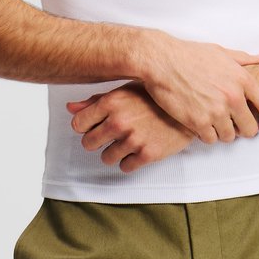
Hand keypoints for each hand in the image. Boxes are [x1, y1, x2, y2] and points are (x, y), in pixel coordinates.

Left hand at [67, 82, 196, 172]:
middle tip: (111, 136)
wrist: (189, 108)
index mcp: (111, 102)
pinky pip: (125, 167)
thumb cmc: (155, 97)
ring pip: (106, 158)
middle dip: (97, 141)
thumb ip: (95, 101)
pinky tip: (138, 149)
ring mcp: (133, 139)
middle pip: (88, 143)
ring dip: (114, 152)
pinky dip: (129, 161)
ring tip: (128, 141)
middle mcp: (119, 121)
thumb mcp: (125, 91)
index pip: (78, 124)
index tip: (94, 126)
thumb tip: (70, 108)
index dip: (85, 126)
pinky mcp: (147, 154)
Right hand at [140, 33, 258, 142]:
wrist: (161, 61)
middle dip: (243, 130)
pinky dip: (206, 135)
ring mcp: (215, 111)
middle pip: (251, 129)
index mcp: (242, 79)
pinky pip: (210, 139)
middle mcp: (233, 97)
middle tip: (233, 125)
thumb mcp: (221, 52)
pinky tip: (200, 124)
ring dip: (222, 132)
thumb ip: (244, 59)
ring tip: (213, 121)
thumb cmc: (190, 55)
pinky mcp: (198, 122)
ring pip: (229, 137)